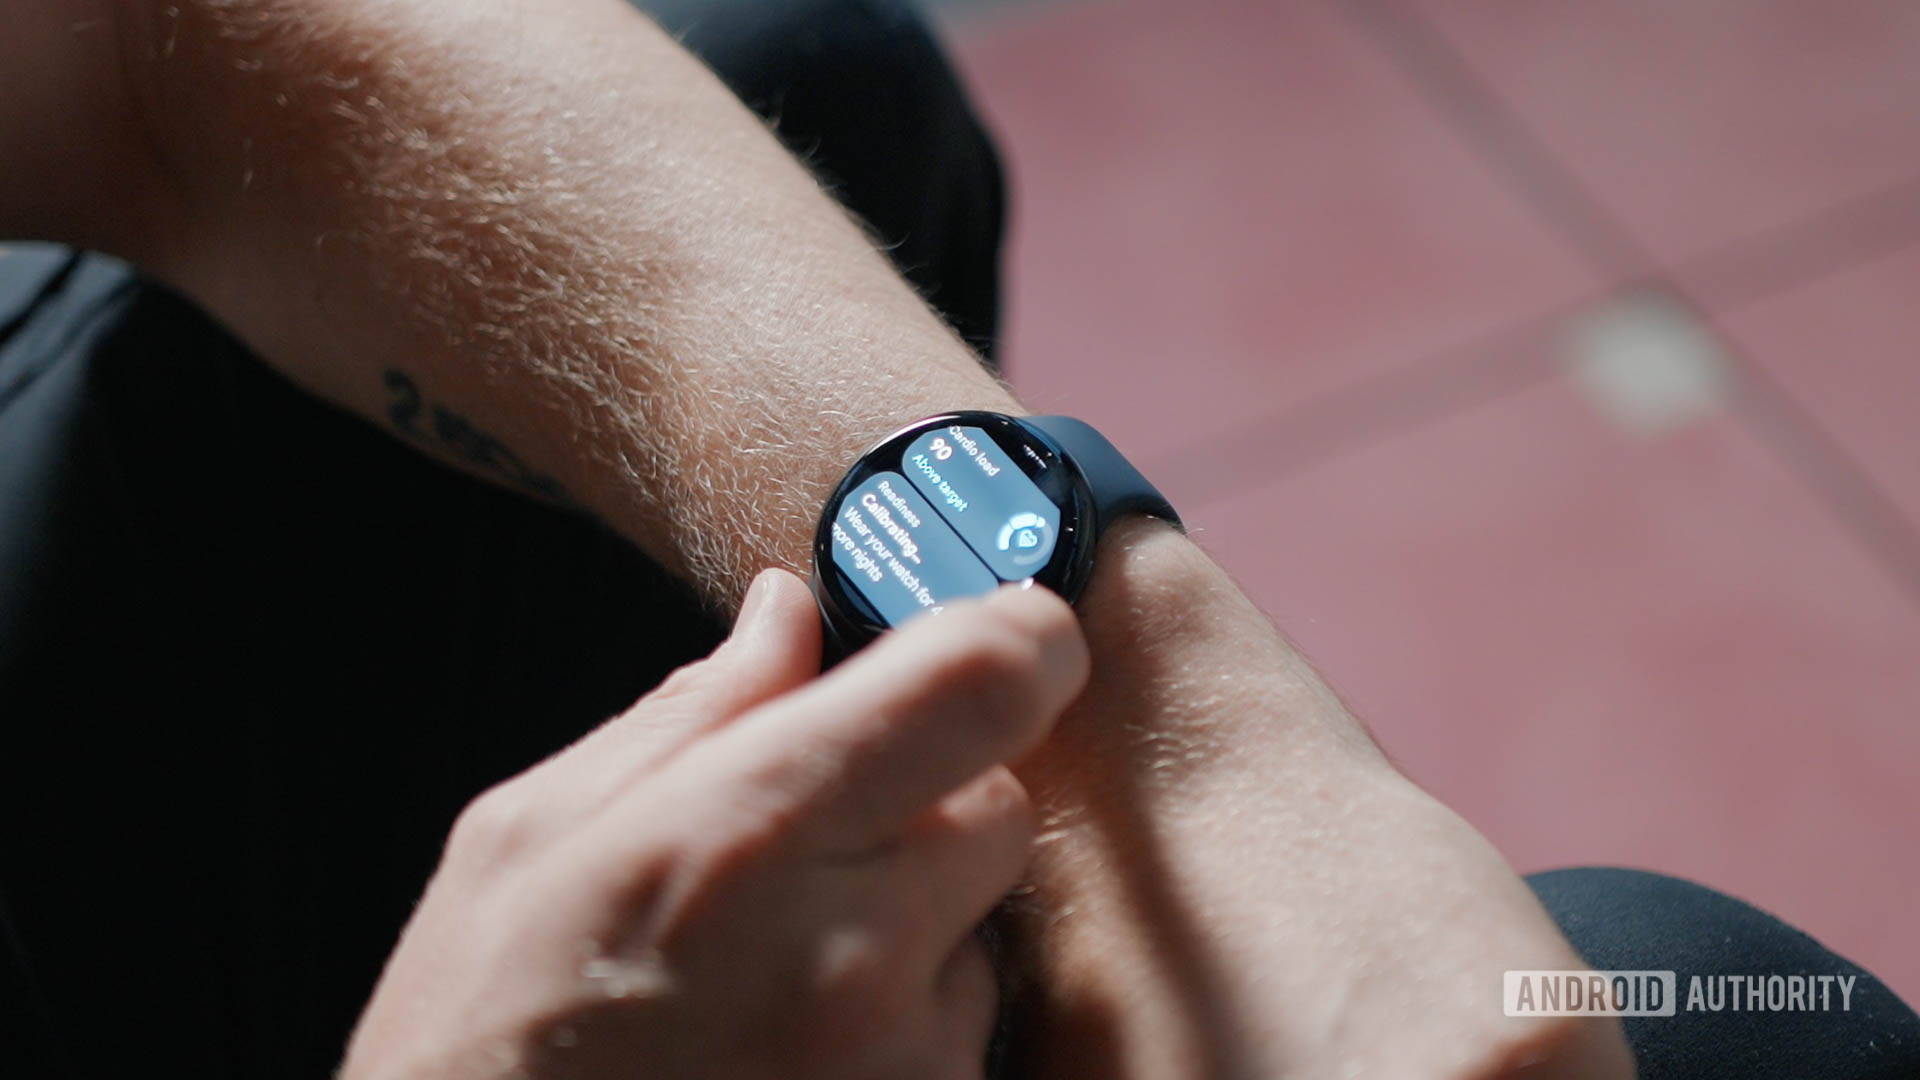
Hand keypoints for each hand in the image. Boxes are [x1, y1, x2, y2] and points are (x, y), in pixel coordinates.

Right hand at [340, 569, 1088, 1079]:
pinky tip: (786, 1051)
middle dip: (933, 801)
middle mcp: (858, 955)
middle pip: (1004, 809)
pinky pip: (958, 1043)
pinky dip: (899, 1031)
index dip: (1018, 635)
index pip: (981, 687)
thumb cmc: (476, 1042)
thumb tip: (790, 616)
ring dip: (913, 932)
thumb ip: (690, 714)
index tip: (1010, 628)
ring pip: (982, 937)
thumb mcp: (533, 837)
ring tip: (772, 979)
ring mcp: (903, 1066)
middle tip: (818, 842)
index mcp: (751, 835)